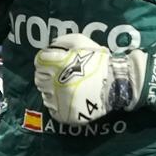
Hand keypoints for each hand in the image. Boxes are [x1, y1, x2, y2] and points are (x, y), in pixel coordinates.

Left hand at [33, 33, 147, 125]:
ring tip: (64, 88)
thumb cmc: (97, 61)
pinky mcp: (66, 114)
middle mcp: (57, 82)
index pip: (40, 61)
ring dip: (51, 90)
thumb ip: (62, 41)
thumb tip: (49, 48)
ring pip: (45, 95)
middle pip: (39, 78)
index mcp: (59, 64)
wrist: (116, 83)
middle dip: (46, 75)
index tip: (52, 63)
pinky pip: (53, 110)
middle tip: (57, 75)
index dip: (44, 61)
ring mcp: (61, 100)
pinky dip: (56, 105)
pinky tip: (66, 99)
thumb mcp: (81, 41)